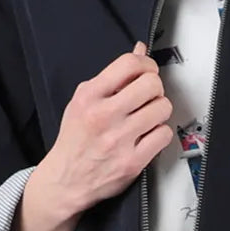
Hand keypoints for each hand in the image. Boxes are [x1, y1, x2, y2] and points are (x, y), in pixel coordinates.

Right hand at [47, 41, 173, 213]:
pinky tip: (148, 135)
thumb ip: (112, 76)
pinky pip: (164, 135)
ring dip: (158, 111)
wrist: (65, 180)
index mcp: (89, 97)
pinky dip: (160, 133)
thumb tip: (139, 50)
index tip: (147, 71)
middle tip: (148, 96)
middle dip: (154, 88)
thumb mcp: (83, 100)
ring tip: (147, 117)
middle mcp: (104, 116)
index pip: (129, 64)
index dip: (146, 64)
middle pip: (151, 84)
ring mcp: (120, 139)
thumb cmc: (75, 139)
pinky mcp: (133, 161)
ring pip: (162, 108)